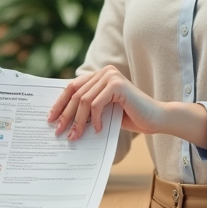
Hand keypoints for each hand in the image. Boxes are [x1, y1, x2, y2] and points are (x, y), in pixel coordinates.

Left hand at [47, 65, 168, 139]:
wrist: (156, 119)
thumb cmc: (130, 117)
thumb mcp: (104, 112)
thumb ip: (87, 109)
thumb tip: (62, 119)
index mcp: (99, 75)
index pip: (72, 87)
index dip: (60, 102)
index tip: (51, 118)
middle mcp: (104, 72)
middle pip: (75, 93)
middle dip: (65, 114)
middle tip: (59, 131)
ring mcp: (111, 76)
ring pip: (84, 100)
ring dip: (78, 120)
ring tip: (75, 136)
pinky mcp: (117, 85)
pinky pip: (96, 103)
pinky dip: (95, 119)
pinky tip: (99, 130)